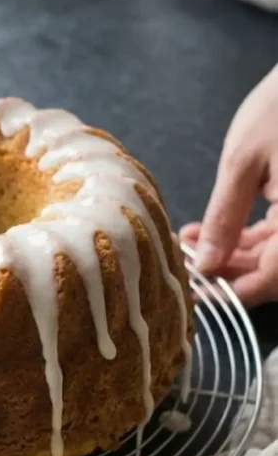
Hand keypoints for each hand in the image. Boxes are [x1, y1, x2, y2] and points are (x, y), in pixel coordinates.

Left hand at [180, 64, 277, 307]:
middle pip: (272, 272)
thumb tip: (206, 265)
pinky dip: (247, 239)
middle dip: (226, 272)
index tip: (196, 291)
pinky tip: (212, 230)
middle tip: (185, 262)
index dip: (231, 293)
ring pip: (275, 257)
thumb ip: (225, 219)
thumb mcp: (243, 162)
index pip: (270, 279)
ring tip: (191, 241)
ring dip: (232, 256)